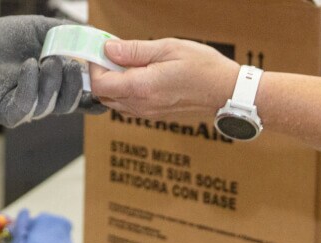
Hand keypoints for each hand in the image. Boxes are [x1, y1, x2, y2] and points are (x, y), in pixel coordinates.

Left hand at [0, 17, 100, 127]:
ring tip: (46, 58)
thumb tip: (97, 38)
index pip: (78, 98)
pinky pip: (27, 107)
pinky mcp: (5, 112)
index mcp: (52, 87)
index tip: (108, 87)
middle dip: (75, 83)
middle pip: (69, 104)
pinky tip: (29, 65)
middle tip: (68, 62)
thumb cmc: (4, 38)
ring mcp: (24, 109)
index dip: (95, 97)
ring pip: (50, 106)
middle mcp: (40, 101)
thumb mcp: (43, 30)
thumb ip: (69, 35)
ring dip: (53, 80)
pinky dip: (32, 85)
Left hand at [88, 38, 238, 117]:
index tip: (102, 51)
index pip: (100, 84)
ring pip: (113, 102)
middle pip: (103, 95)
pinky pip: (127, 106)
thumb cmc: (202, 68)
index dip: (95, 67)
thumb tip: (108, 49)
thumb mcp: (167, 48)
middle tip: (114, 55)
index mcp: (141, 87)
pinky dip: (125, 91)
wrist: (224, 91)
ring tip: (130, 64)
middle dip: (102, 74)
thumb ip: (134, 51)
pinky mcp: (152, 115)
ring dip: (113, 83)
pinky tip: (139, 76)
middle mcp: (140, 105)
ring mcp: (146, 113)